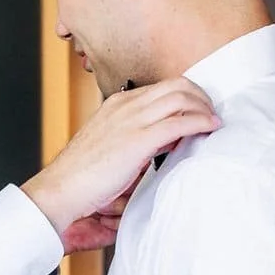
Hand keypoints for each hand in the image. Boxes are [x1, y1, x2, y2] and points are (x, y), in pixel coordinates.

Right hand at [24, 80, 217, 245]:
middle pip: (177, 85)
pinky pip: (179, 122)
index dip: (186, 97)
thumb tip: (167, 142)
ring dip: (204, 108)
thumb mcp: (112, 145)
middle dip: (201, 97)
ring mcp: (131, 120)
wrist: (61, 189)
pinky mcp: (138, 140)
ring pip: (181, 97)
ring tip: (213, 124)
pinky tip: (210, 129)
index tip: (197, 114)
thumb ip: (138, 138)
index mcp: (118, 104)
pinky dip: (200, 122)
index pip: (163, 87)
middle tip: (211, 115)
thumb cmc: (83, 175)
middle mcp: (126, 105)